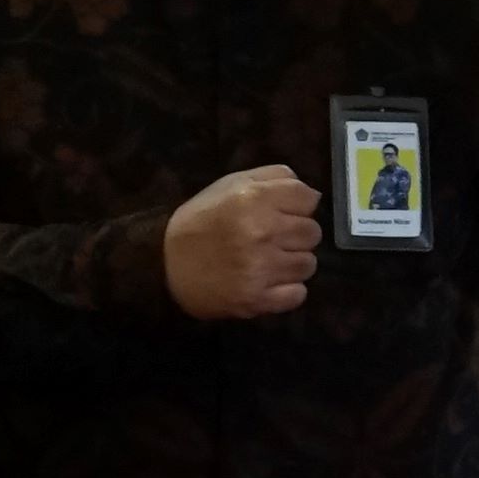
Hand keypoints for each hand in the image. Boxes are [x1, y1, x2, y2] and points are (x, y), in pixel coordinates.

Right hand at [162, 164, 323, 320]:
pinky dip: (288, 290)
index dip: (299, 205)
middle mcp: (262, 232)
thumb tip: (311, 193)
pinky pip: (298, 295)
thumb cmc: (202, 220)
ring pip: (308, 264)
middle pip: (313, 232)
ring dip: (293, 263)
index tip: (284, 213)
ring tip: (270, 261)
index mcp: (254, 198)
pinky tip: (269, 282)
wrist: (165, 264)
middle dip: (297, 234)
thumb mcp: (231, 184)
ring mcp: (261, 268)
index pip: (309, 198)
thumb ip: (273, 178)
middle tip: (275, 239)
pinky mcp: (257, 299)